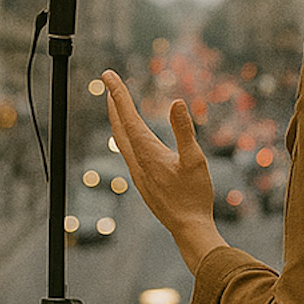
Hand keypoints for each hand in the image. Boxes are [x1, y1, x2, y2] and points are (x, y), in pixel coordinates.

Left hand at [101, 70, 226, 271]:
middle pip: (119, 126)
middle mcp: (137, 162)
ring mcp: (137, 173)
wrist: (188, 228)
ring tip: (115, 104)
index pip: (129, 117)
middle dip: (113, 102)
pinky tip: (131, 138)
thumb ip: (185, 130)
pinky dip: (125, 135)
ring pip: (121, 140)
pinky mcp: (142, 182)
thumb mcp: (195, 160)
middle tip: (108, 82)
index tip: (108, 75)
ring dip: (117, 119)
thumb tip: (177, 102)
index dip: (118, 94)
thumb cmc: (195, 195)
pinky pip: (128, 152)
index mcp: (148, 153)